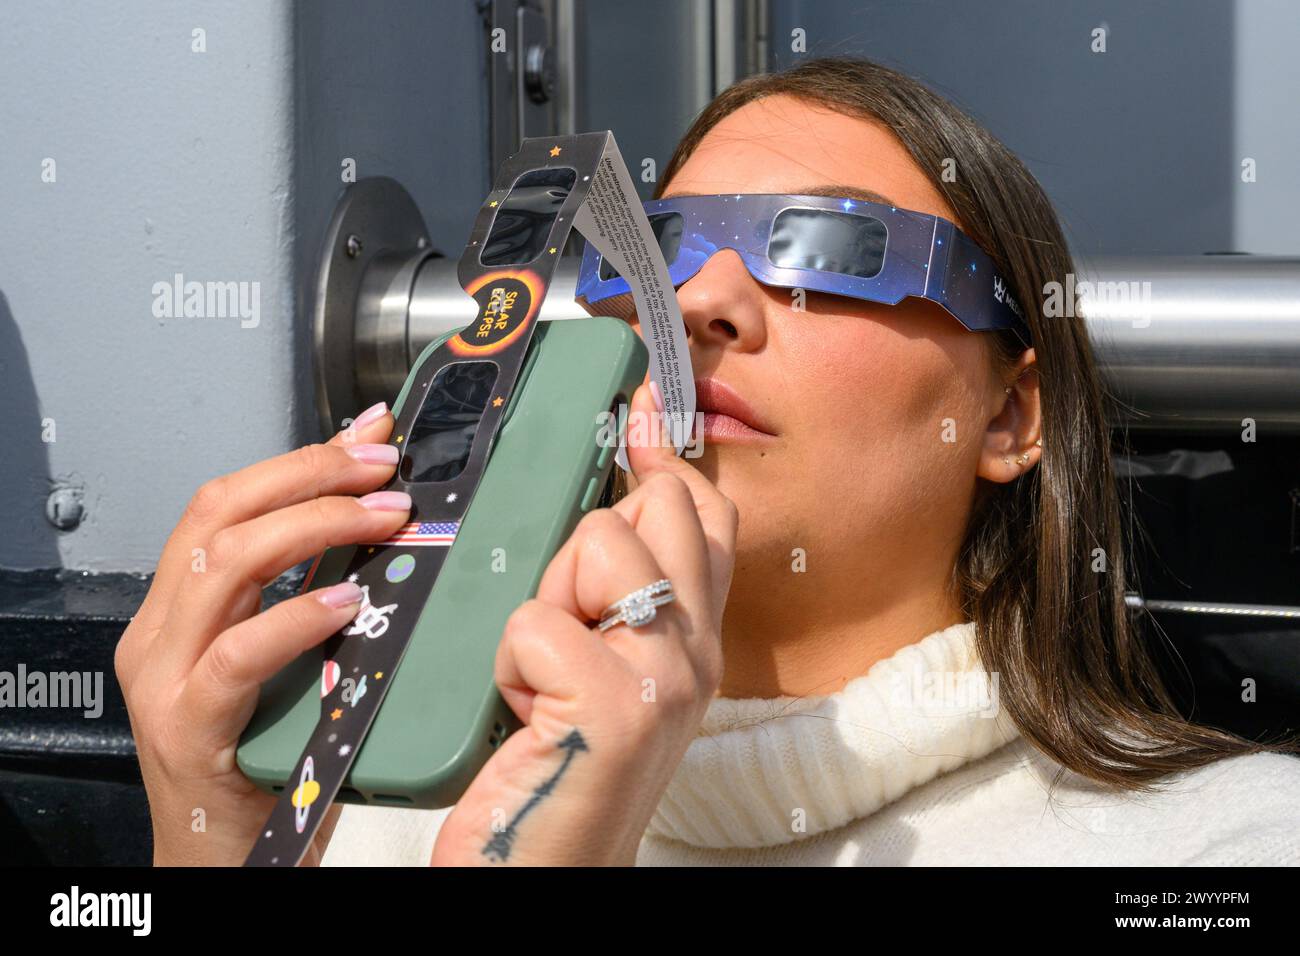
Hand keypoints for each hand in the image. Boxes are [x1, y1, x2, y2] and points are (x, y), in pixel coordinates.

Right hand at [115, 404, 410, 865]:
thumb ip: (310, 595)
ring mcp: (167, 679)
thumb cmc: (263, 763)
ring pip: (224, 563)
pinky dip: (297, 617)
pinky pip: (240, 654)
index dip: (299, 457)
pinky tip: (348, 601)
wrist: (224, 863)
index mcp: (182, 609)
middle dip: (309, 472)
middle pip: (221, 513)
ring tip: (384, 515)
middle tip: (385, 464)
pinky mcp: (191, 729)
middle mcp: (162, 633)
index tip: (368, 432)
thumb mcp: (287, 662)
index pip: (227, 501)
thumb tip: (377, 523)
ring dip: (313, 524)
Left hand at [430, 381, 737, 865]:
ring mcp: (665, 676)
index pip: (705, 513)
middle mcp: (695, 651)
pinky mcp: (617, 703)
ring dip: (541, 606)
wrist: (543, 867)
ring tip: (542, 674)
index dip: (666, 456)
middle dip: (584, 546)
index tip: (638, 411)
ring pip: (593, 546)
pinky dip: (509, 661)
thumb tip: (610, 499)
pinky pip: (536, 618)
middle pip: (649, 509)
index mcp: (693, 637)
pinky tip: (526, 709)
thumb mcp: (604, 669)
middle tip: (567, 618)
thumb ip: (616, 593)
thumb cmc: (560, 763)